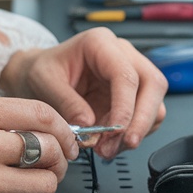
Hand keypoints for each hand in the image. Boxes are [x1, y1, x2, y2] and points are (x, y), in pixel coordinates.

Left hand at [0, 27, 167, 158]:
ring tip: (107, 148)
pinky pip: (146, 116)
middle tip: (124, 143)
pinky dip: (132, 134)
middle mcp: (122, 55)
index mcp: (100, 43)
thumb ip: (65, 102)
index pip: (126, 74)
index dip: (125, 106)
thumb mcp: (43, 82)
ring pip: (155, 102)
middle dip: (142, 119)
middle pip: (153, 85)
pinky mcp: (131, 95)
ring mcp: (131, 74)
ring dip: (137, 130)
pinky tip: (111, 144)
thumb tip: (89, 124)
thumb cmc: (41, 70)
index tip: (115, 131)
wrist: (38, 74)